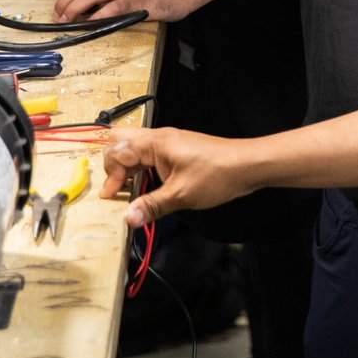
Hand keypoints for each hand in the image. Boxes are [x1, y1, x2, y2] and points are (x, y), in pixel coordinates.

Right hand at [102, 127, 256, 225]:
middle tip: (117, 189)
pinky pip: (149, 155)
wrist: (247, 166)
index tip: (113, 198)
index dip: (111, 175)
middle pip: (121, 141)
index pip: (117, 150)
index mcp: (156, 143)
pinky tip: (144, 187)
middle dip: (113, 165)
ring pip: (134, 148)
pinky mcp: (177, 151)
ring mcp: (169, 143)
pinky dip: (140, 169)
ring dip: (126, 168)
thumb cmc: (215, 175)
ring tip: (126, 192)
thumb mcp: (181, 195)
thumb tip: (127, 219)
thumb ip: (152, 206)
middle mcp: (159, 138)